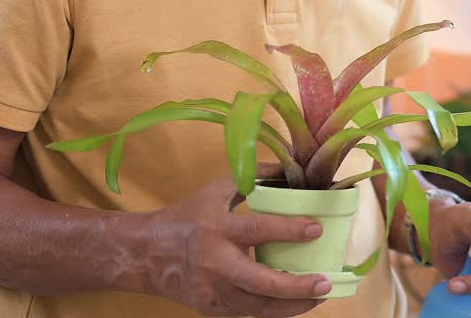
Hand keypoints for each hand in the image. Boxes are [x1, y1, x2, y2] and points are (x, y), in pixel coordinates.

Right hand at [141, 167, 329, 317]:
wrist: (146, 255)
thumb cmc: (187, 216)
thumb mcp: (217, 189)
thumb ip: (256, 177)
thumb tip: (292, 167)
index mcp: (216, 228)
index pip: (257, 230)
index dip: (288, 230)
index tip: (317, 229)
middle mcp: (214, 262)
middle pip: (258, 281)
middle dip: (295, 286)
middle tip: (325, 283)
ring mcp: (211, 290)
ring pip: (256, 306)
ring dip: (290, 306)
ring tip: (318, 297)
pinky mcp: (211, 308)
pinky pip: (247, 313)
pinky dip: (272, 311)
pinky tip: (294, 304)